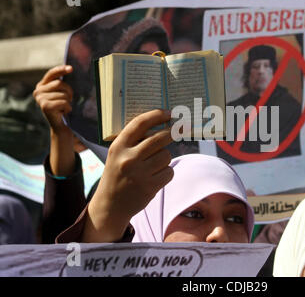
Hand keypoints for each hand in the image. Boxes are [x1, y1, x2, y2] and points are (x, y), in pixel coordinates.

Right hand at [33, 65, 73, 133]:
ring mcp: (40, 99)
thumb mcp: (61, 93)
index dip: (61, 70)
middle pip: (59, 83)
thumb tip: (70, 68)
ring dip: (68, 101)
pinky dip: (68, 108)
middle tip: (69, 99)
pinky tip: (64, 112)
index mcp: (41, 85)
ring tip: (64, 107)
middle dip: (69, 91)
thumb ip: (62, 83)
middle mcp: (38, 91)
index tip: (71, 68)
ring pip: (63, 94)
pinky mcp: (45, 106)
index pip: (52, 74)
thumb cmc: (63, 107)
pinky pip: (64, 102)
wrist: (60, 125)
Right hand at [84, 109, 174, 241]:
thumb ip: (134, 141)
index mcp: (118, 146)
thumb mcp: (118, 154)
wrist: (110, 205)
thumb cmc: (118, 174)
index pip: (140, 124)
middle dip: (172, 132)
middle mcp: (128, 158)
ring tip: (154, 165)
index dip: (156, 115)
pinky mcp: (149, 187)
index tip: (168, 113)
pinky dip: (166, 173)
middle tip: (180, 128)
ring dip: (165, 158)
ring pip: (166, 155)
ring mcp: (139, 174)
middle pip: (160, 138)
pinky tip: (155, 177)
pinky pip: (169, 172)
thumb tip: (161, 125)